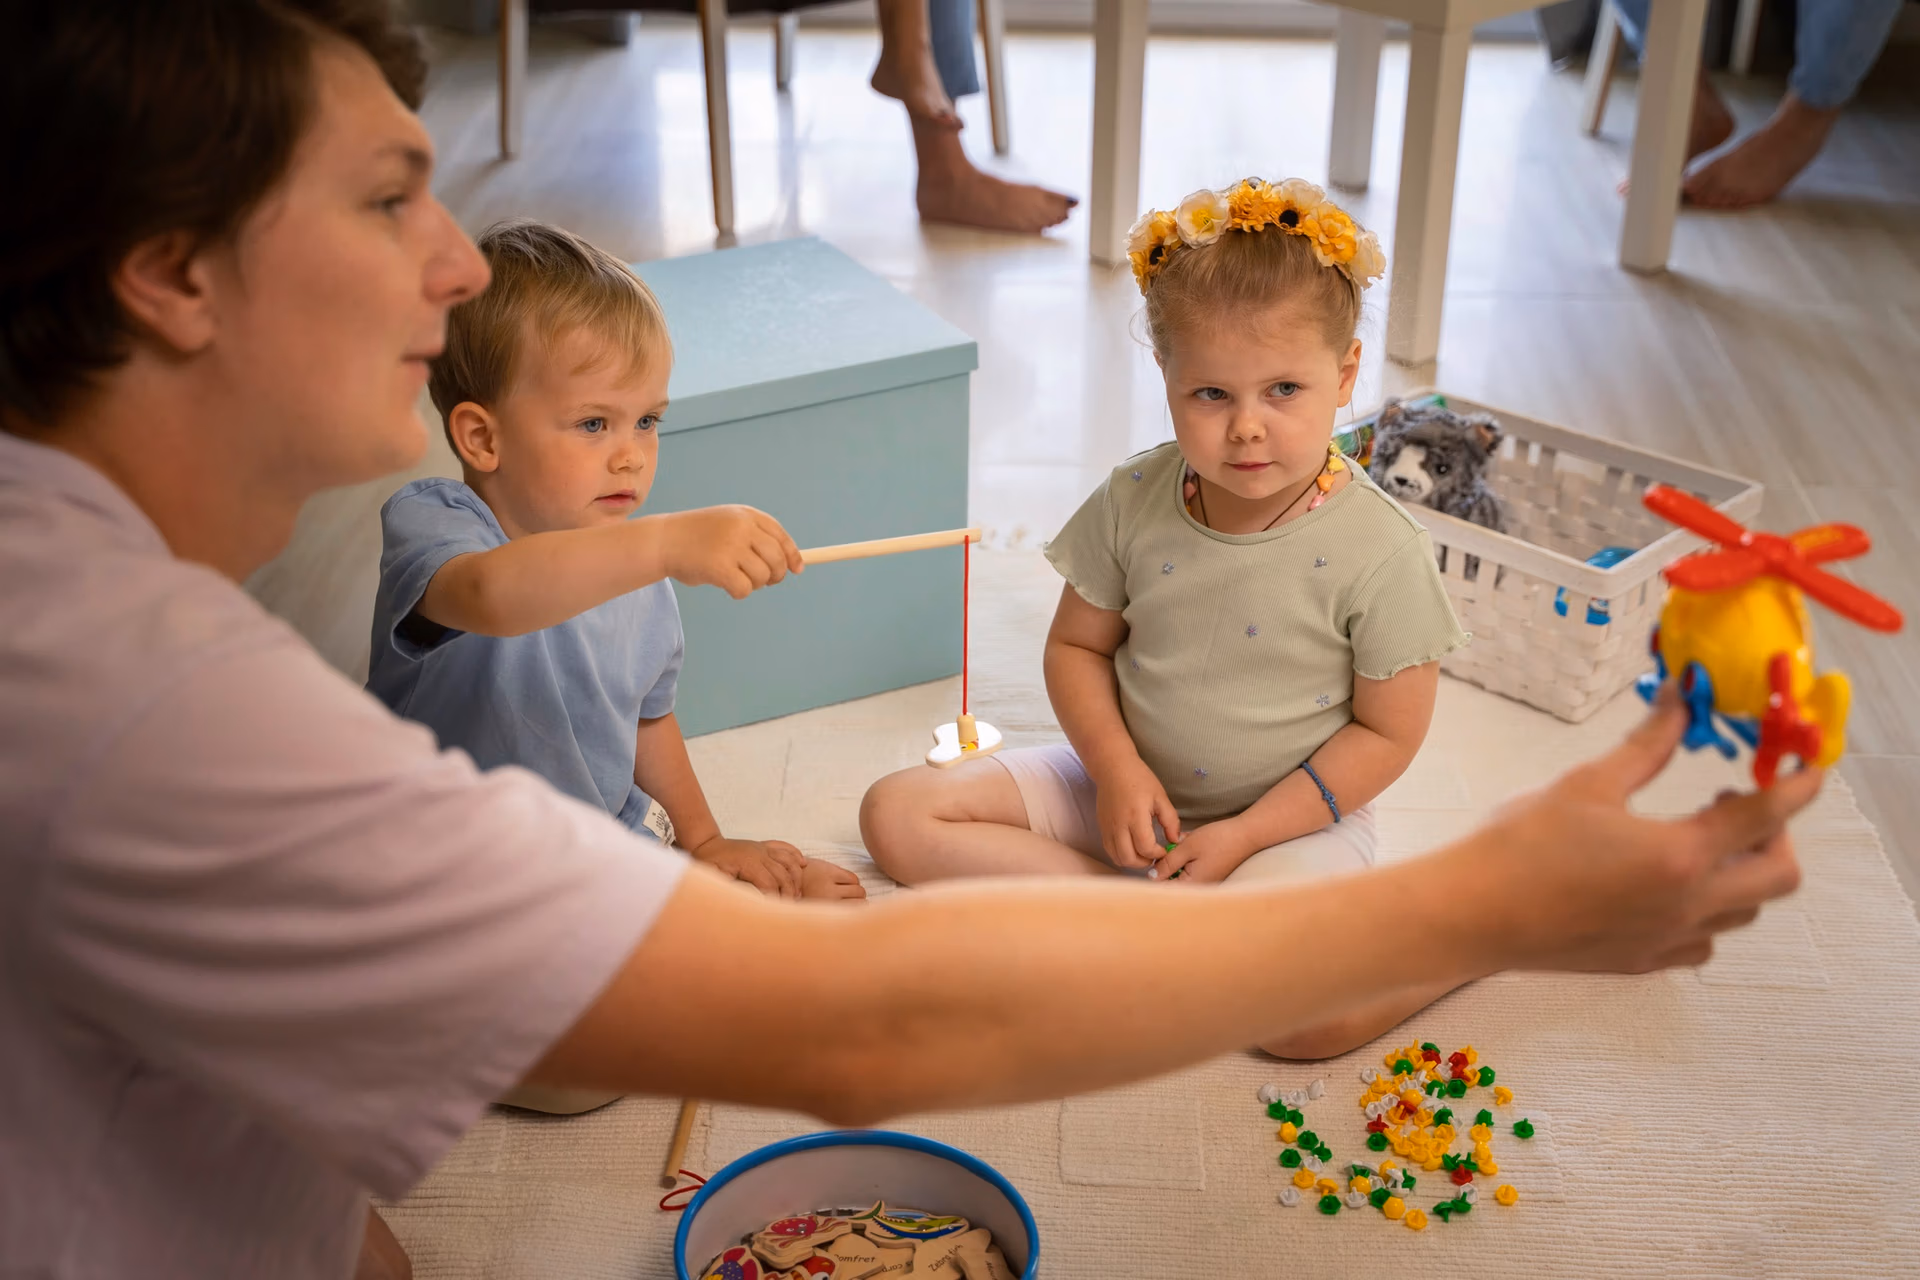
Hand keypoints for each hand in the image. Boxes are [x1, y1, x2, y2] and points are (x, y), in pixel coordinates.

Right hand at [657, 506, 802, 599]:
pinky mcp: (720, 567)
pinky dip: (738, 593)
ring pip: (763, 576)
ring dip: (753, 584)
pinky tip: (725, 585)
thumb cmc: (697, 538)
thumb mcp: (728, 526)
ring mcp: (731, 546)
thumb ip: (755, 539)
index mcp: (746, 515)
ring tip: (735, 578)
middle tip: (762, 581)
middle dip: (775, 575)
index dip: (791, 555)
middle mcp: (742, 527)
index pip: (780, 536)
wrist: (663, 540)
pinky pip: (745, 589)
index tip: (797, 569)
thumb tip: (791, 565)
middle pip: (777, 559)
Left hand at [690, 836, 806, 897]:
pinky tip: (803, 864)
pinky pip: (785, 847)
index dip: (775, 899)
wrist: (705, 844)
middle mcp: (759, 853)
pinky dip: (796, 855)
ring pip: (789, 860)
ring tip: (797, 893)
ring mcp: (763, 848)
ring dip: (796, 877)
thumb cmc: (707, 863)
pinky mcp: (764, 845)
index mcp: (748, 862)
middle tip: (790, 908)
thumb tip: (742, 902)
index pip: (769, 884)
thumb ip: (728, 889)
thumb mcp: (712, 878)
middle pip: (784, 874)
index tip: (776, 912)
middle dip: (790, 892)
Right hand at [1091, 757, 1183, 868]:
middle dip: (1145, 862)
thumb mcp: (1160, 797)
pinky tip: (1132, 847)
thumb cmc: (1139, 779)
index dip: (1158, 854)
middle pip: (1129, 859)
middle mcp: (1118, 825)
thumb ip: (1170, 820)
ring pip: (1117, 858)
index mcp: (1135, 816)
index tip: (1165, 848)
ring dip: (1132, 861)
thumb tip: (1175, 840)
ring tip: (1144, 852)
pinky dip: (1122, 855)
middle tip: (1154, 854)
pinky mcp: (1102, 828)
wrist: (1112, 768)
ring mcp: (1107, 828)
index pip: (1145, 847)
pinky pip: (1110, 851)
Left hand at [1149, 820, 1254, 883]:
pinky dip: (1187, 856)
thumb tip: (1152, 877)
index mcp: (1193, 885)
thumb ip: (1167, 864)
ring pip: (1181, 872)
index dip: (1156, 874)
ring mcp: (1205, 881)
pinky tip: (1190, 844)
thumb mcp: (1187, 848)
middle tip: (1173, 848)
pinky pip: (1190, 868)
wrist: (1246, 834)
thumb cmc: (1218, 840)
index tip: (1154, 861)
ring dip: (1178, 858)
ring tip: (1184, 844)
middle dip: (1168, 864)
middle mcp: (1199, 888)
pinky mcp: (1209, 873)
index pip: (1165, 889)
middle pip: (1172, 881)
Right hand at [1462, 685, 1820, 975]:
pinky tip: (1668, 888)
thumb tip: (1679, 700)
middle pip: (1778, 876)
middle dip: (1775, 836)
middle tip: (1736, 805)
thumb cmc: (1521, 845)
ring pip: (1744, 912)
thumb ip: (1647, 745)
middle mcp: (1689, 905)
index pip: (1764, 816)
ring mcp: (1669, 940)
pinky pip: (1704, 941)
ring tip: (1698, 841)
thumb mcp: (1588, 784)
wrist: (1473, 914)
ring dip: (1741, 873)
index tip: (1811, 769)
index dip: (1796, 787)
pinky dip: (1707, 912)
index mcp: (1680, 855)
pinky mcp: (1644, 961)